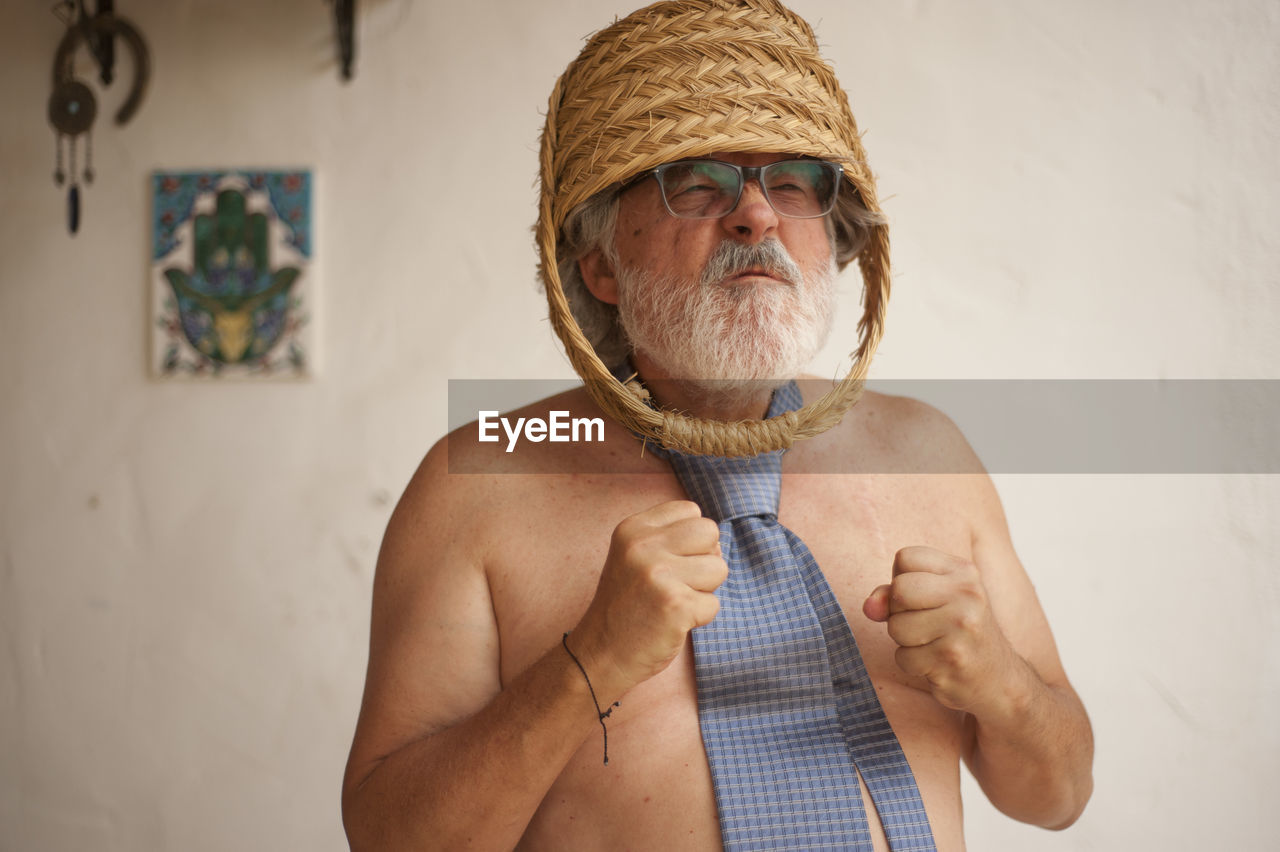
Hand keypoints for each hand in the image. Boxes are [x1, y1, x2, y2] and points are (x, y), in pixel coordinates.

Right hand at [570, 501, 726, 699]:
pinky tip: (672, 623)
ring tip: (672, 603)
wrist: (600, 654)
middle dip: (704, 559)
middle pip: (710, 532)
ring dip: (703, 591)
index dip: (691, 540)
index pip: (691, 511)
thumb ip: (669, 538)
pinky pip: (714, 604)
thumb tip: (716, 539)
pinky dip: (699, 618)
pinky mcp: (674, 605)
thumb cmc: (627, 606)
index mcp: (633, 528)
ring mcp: (658, 575)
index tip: (668, 563)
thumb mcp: (634, 556)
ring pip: (719, 568)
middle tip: (676, 584)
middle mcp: (642, 546)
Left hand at [863, 545, 1022, 714]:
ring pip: (896, 626)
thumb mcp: (933, 600)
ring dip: (905, 641)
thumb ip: (893, 595)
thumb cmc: (957, 632)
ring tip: (932, 644)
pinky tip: (936, 663)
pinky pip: (903, 657)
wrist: (998, 678)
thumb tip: (869, 607)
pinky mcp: (952, 657)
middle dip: (899, 611)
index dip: (902, 579)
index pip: (905, 557)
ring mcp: (962, 626)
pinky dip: (913, 664)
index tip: (923, 597)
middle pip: (899, 589)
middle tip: (924, 623)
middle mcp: (967, 594)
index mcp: (963, 571)